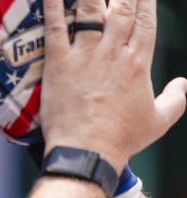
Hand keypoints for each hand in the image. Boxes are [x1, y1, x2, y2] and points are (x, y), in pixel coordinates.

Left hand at [39, 0, 186, 169]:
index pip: (146, 19)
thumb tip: (184, 84)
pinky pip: (55, 29)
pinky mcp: (60, 66)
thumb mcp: (159, 121)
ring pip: (89, 11)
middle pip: (121, 7)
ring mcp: (85, 57)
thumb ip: (176, 99)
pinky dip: (52, 7)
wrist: (88, 154)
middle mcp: (113, 53)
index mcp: (139, 62)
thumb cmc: (122, 140)